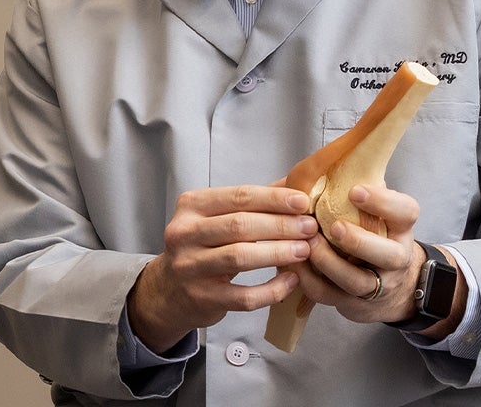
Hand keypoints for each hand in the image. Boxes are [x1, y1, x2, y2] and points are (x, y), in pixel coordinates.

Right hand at [127, 185, 318, 350]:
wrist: (170, 291)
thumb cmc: (202, 247)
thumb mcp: (217, 217)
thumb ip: (253, 201)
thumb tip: (295, 181)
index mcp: (191, 206)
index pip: (238, 196)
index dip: (274, 199)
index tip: (303, 202)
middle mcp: (184, 234)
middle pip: (240, 225)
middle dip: (281, 225)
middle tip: (310, 227)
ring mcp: (190, 268)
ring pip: (240, 257)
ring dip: (278, 252)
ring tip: (305, 250)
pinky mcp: (202, 298)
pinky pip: (243, 296)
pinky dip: (271, 289)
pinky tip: (291, 281)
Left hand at [292, 184, 454, 333]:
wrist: (388, 287)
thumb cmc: (370, 235)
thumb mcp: (373, 212)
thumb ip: (354, 191)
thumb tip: (319, 162)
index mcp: (400, 228)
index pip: (406, 212)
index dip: (384, 202)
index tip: (355, 191)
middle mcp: (395, 258)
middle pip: (389, 255)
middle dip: (359, 242)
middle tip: (334, 226)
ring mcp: (376, 285)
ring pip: (357, 282)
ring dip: (329, 263)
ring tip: (308, 244)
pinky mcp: (352, 304)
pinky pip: (329, 296)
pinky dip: (308, 280)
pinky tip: (293, 263)